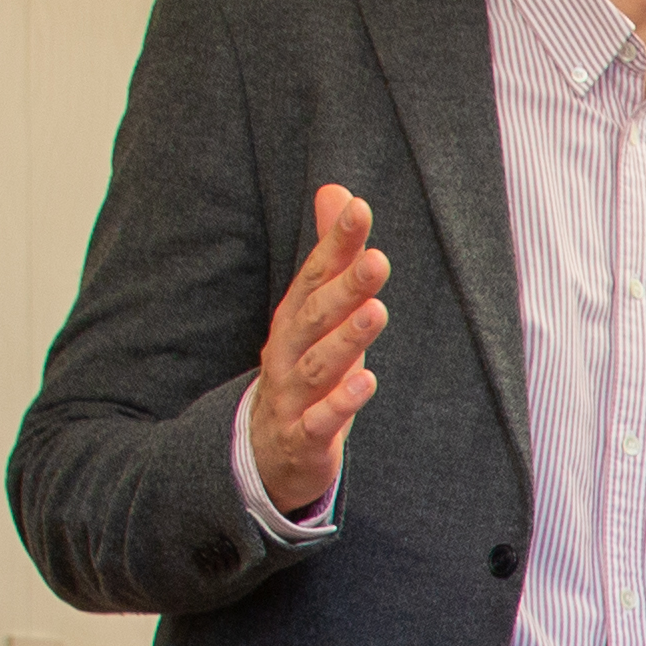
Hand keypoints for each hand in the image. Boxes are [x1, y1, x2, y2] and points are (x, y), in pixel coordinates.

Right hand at [249, 182, 388, 519]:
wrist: (269, 453)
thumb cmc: (305, 371)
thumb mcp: (318, 314)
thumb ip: (330, 257)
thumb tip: (337, 192)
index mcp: (294, 320)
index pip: (314, 275)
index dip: (335, 244)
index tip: (359, 209)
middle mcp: (288, 352)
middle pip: (314, 316)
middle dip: (344, 288)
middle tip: (376, 260)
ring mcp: (292, 396)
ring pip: (318, 366)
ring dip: (346, 340)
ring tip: (375, 313)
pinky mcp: (303, 437)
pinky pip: (320, 420)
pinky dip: (341, 402)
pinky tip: (368, 380)